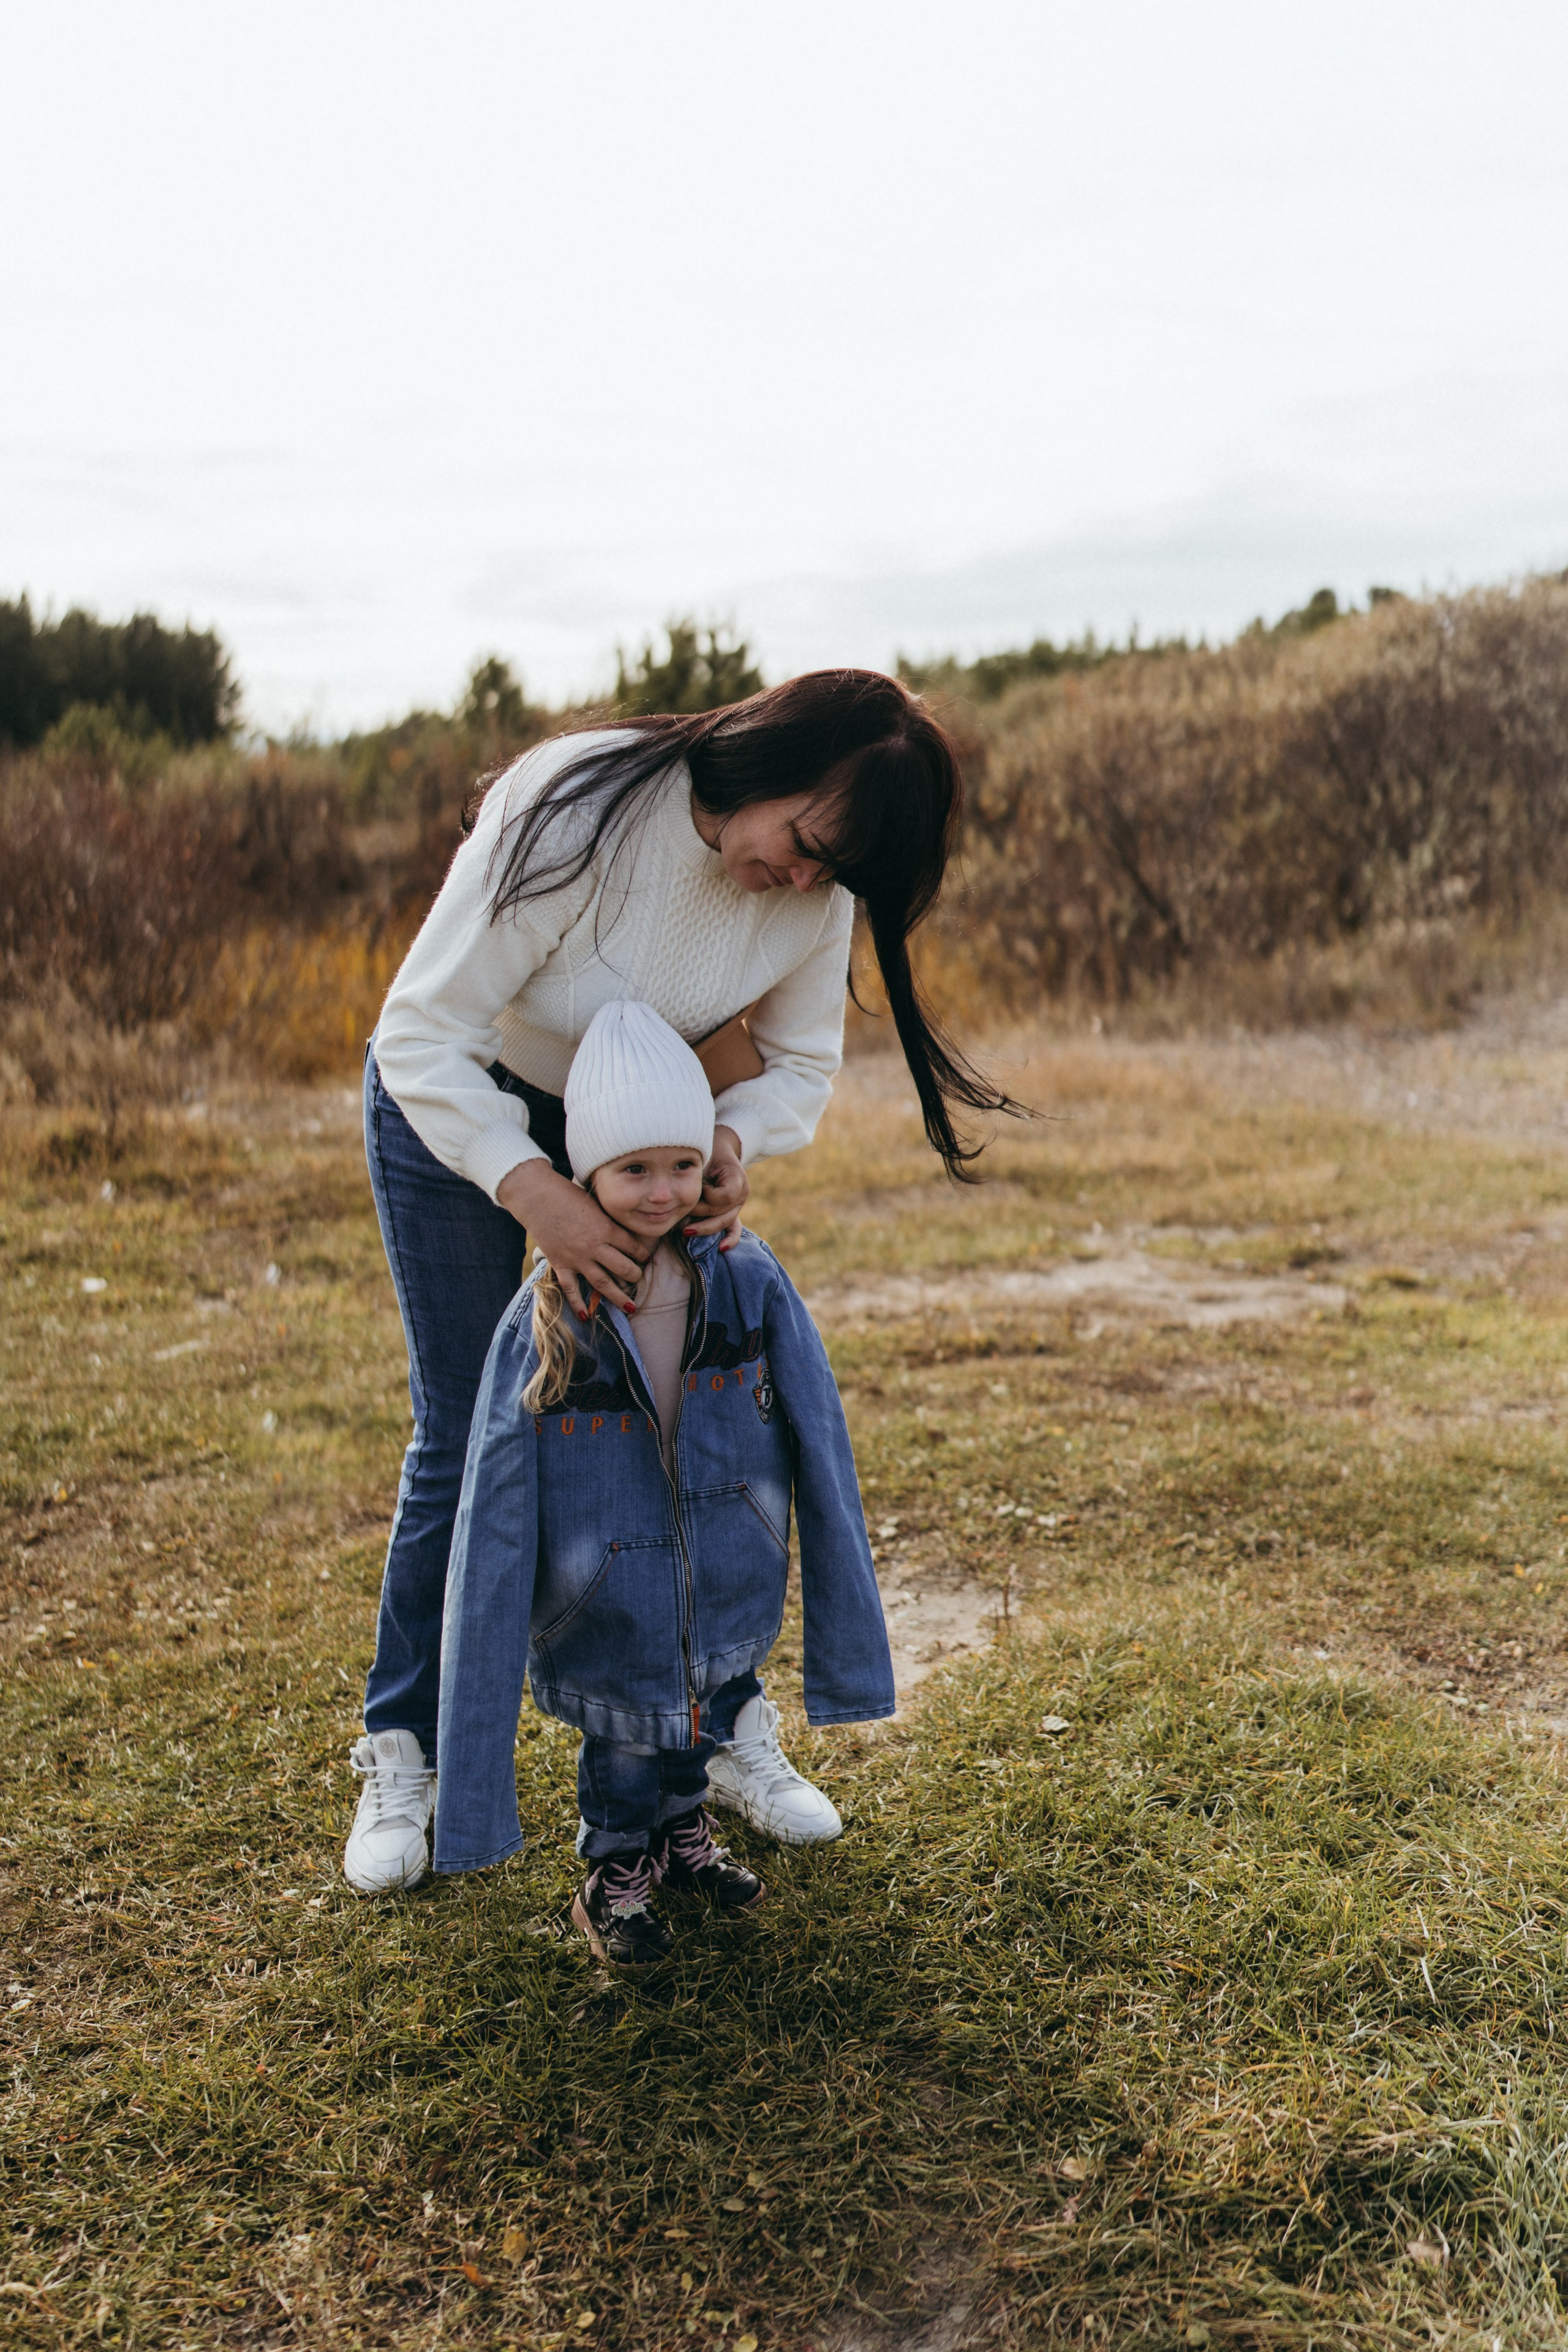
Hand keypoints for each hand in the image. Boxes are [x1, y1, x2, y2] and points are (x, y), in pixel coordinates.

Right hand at [495, 1159, 648, 1316]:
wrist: (536, 1196)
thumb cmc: (567, 1194)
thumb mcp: (595, 1203)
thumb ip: (608, 1220)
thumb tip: (623, 1231)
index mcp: (606, 1228)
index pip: (633, 1247)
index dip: (642, 1254)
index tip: (646, 1258)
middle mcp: (594, 1246)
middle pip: (623, 1268)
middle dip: (635, 1275)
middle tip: (638, 1278)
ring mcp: (577, 1258)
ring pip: (603, 1283)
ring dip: (618, 1297)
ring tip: (631, 1307)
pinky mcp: (560, 1264)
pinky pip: (571, 1289)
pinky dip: (578, 1304)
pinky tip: (586, 1317)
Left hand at [684, 1124, 748, 1249]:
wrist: (717, 1149)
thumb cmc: (707, 1151)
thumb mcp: (703, 1156)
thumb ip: (695, 1172)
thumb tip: (675, 1190)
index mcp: (737, 1178)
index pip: (726, 1196)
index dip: (710, 1195)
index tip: (699, 1186)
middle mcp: (742, 1194)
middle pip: (721, 1212)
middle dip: (699, 1213)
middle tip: (679, 1214)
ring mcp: (738, 1205)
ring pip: (724, 1223)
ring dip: (704, 1228)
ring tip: (685, 1231)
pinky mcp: (732, 1212)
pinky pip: (734, 1229)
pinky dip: (729, 1240)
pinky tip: (721, 1248)